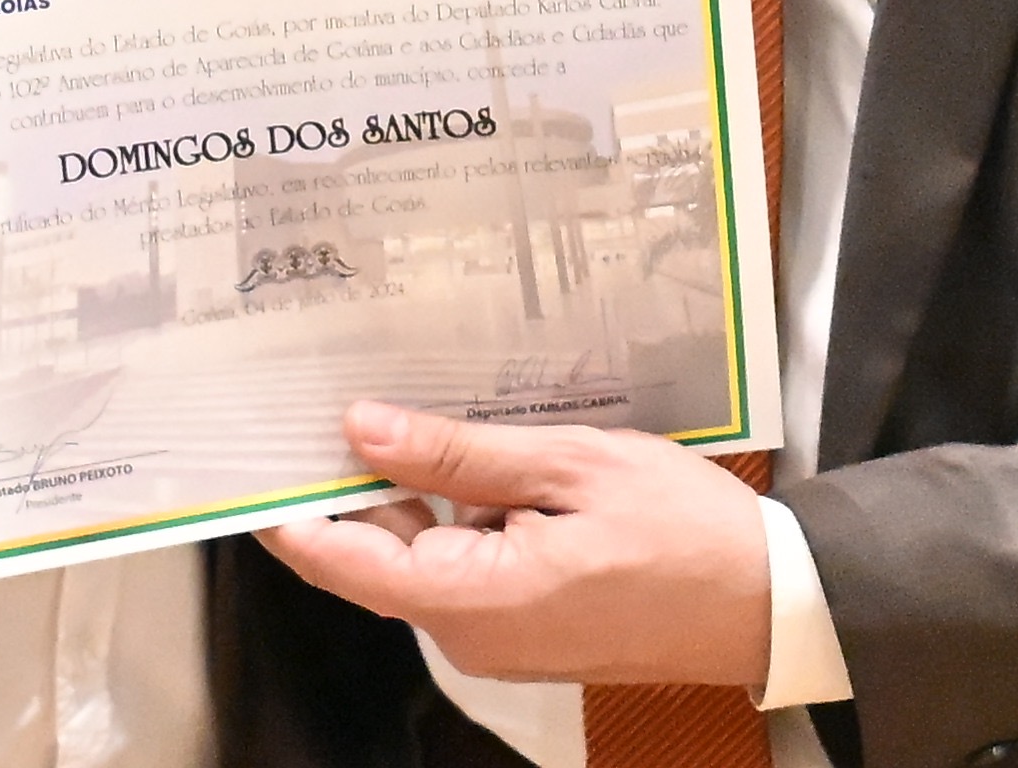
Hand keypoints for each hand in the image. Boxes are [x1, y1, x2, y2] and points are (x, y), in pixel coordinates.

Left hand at [259, 403, 771, 686]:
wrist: (767, 602)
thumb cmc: (685, 534)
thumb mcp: (570, 466)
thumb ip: (459, 452)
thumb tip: (362, 428)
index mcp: (468, 599)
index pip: (336, 556)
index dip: (284, 501)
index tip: (250, 442)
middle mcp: (466, 632)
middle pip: (372, 549)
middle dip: (356, 473)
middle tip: (334, 384)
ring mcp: (493, 634)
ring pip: (417, 550)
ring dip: (415, 486)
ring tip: (419, 401)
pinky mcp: (519, 625)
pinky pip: (459, 563)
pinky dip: (456, 511)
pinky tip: (479, 452)